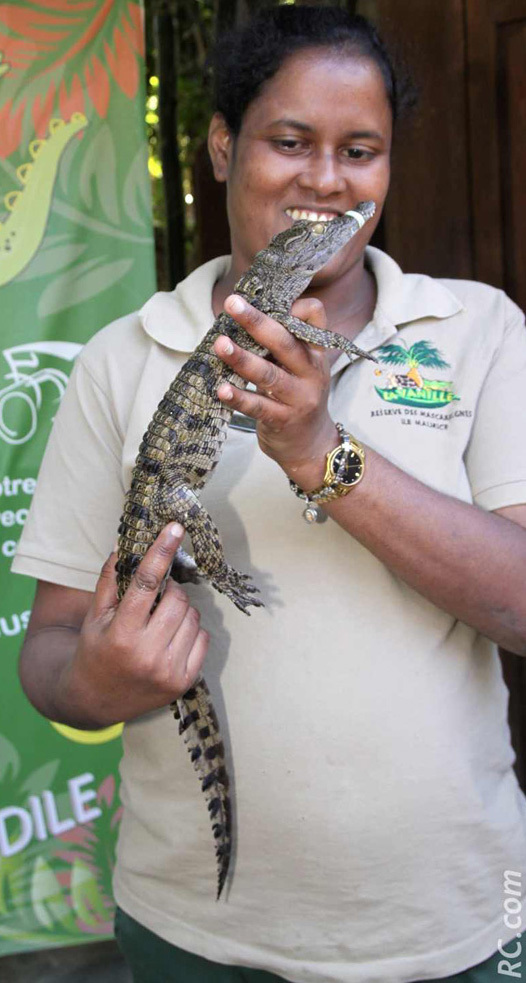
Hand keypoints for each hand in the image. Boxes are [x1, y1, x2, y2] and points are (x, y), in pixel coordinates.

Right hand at [63, 524, 208, 724]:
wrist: (95, 700)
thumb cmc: (95, 650)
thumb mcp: (95, 616)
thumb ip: (110, 579)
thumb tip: (124, 544)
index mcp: (122, 635)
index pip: (146, 583)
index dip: (161, 552)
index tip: (175, 528)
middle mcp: (147, 655)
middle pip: (177, 599)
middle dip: (170, 591)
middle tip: (157, 597)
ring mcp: (169, 671)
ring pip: (193, 617)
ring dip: (181, 610)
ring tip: (160, 621)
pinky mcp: (185, 682)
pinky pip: (203, 638)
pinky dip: (191, 631)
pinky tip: (171, 638)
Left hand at [214, 295, 337, 486]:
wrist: (312, 447)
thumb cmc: (298, 400)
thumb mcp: (301, 370)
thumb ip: (281, 346)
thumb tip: (244, 315)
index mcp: (315, 354)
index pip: (316, 318)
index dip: (296, 306)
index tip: (269, 297)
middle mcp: (311, 373)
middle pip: (285, 342)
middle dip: (257, 321)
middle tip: (233, 304)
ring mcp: (299, 398)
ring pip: (268, 374)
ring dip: (242, 359)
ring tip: (220, 345)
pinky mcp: (284, 421)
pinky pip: (258, 407)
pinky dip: (239, 397)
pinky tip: (220, 389)